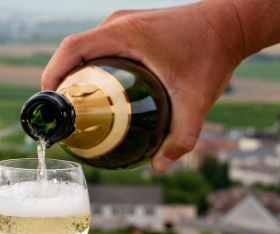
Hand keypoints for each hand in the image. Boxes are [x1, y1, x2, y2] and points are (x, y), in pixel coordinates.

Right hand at [42, 1, 247, 171]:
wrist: (232, 23)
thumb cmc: (213, 53)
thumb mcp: (197, 99)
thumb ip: (182, 136)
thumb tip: (160, 166)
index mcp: (124, 34)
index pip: (72, 49)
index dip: (52, 73)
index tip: (47, 101)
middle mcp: (118, 24)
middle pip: (73, 50)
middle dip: (59, 80)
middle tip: (60, 114)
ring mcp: (123, 23)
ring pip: (85, 47)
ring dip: (73, 72)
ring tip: (74, 106)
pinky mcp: (131, 27)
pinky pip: (99, 45)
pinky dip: (90, 65)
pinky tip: (98, 92)